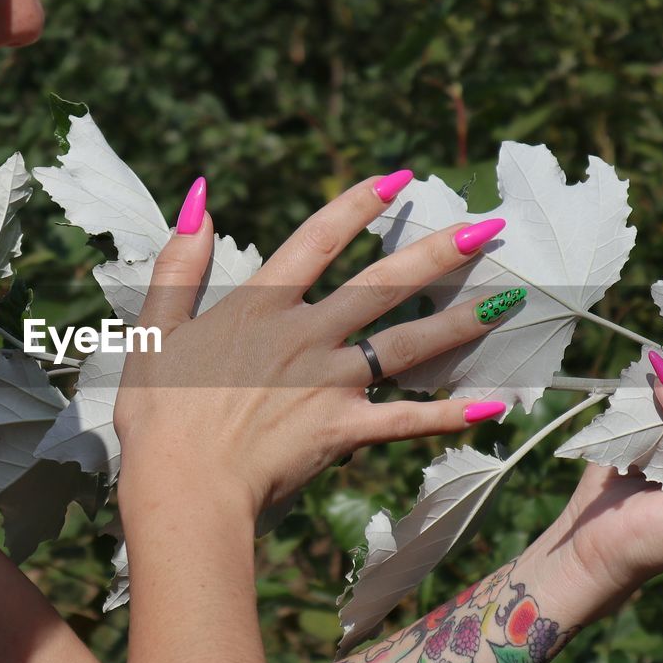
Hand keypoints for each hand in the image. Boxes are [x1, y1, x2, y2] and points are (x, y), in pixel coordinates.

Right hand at [112, 172, 518, 523]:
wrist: (182, 485)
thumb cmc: (158, 413)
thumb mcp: (156, 328)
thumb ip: (180, 263)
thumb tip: (200, 199)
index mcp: (261, 307)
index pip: (319, 239)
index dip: (360, 204)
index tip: (401, 177)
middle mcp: (306, 336)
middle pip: (383, 284)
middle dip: (439, 253)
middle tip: (489, 228)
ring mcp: (329, 384)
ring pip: (407, 345)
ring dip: (459, 321)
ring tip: (506, 301)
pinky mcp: (342, 431)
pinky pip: (405, 421)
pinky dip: (447, 415)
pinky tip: (491, 406)